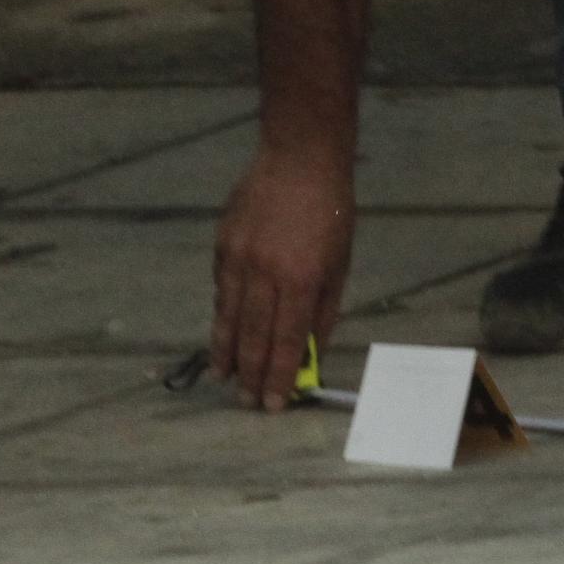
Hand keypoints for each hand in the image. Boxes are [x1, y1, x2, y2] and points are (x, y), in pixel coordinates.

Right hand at [210, 151, 354, 411]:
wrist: (299, 159)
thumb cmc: (330, 213)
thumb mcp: (341, 265)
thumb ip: (324, 311)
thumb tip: (310, 352)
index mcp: (303, 280)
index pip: (287, 342)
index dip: (280, 377)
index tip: (274, 404)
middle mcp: (267, 273)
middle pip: (254, 337)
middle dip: (251, 375)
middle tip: (246, 402)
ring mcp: (239, 258)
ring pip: (228, 317)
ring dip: (226, 352)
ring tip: (224, 378)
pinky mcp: (222, 244)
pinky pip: (222, 289)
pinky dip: (223, 315)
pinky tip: (224, 334)